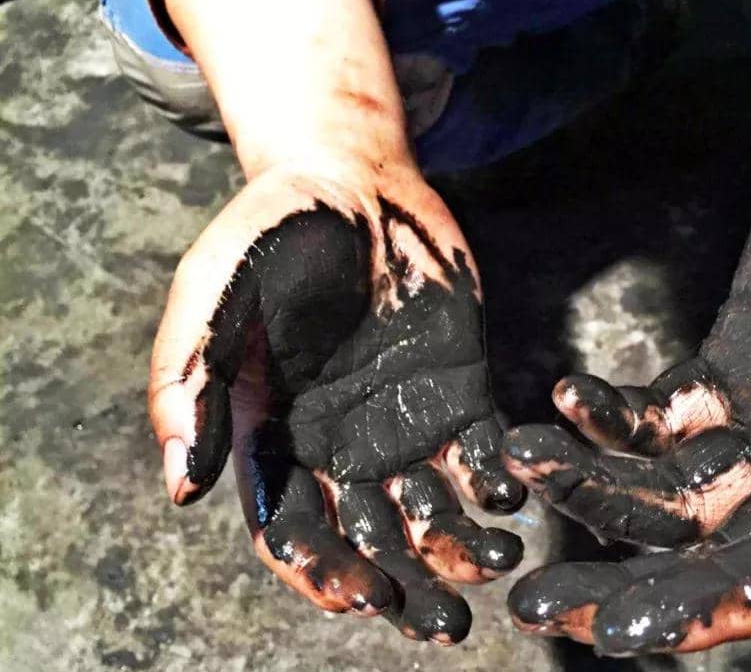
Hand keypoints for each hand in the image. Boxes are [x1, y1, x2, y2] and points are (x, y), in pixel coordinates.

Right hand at [149, 166, 524, 643]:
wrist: (355, 181)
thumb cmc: (276, 233)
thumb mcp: (216, 292)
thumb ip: (192, 381)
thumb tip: (183, 488)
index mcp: (275, 436)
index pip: (294, 530)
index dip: (323, 572)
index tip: (362, 596)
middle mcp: (339, 445)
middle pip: (370, 541)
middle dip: (404, 586)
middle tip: (443, 623)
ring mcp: (402, 423)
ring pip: (432, 512)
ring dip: (462, 550)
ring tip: (497, 566)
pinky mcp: (457, 394)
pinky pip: (480, 455)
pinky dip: (498, 483)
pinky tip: (513, 499)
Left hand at [502, 39, 750, 653]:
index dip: (736, 602)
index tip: (640, 628)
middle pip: (736, 548)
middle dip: (641, 580)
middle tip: (544, 603)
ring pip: (685, 487)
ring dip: (603, 494)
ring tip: (526, 476)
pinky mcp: (745, 357)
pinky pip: (669, 409)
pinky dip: (615, 414)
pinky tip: (567, 403)